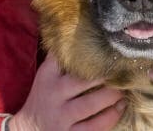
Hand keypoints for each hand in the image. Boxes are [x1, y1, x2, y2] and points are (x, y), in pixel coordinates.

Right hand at [11, 54, 126, 130]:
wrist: (29, 129)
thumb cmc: (43, 97)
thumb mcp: (45, 76)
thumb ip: (58, 58)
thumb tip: (71, 31)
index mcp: (48, 78)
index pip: (63, 60)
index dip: (85, 54)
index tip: (104, 50)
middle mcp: (54, 97)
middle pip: (82, 82)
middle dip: (104, 76)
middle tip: (122, 71)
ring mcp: (62, 118)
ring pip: (90, 105)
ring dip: (111, 96)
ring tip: (124, 89)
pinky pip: (94, 127)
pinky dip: (110, 117)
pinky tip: (120, 108)